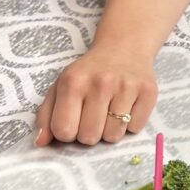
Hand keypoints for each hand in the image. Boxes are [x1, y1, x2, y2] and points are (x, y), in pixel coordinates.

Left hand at [35, 43, 158, 146]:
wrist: (124, 46)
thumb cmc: (89, 72)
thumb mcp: (61, 86)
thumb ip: (46, 115)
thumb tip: (41, 143)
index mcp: (73, 82)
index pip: (64, 131)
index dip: (67, 132)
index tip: (73, 121)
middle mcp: (100, 83)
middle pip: (89, 137)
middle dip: (89, 134)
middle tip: (93, 117)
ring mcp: (126, 87)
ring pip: (113, 136)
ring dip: (110, 131)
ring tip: (110, 112)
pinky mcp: (148, 91)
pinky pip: (135, 128)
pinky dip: (130, 124)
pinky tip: (127, 107)